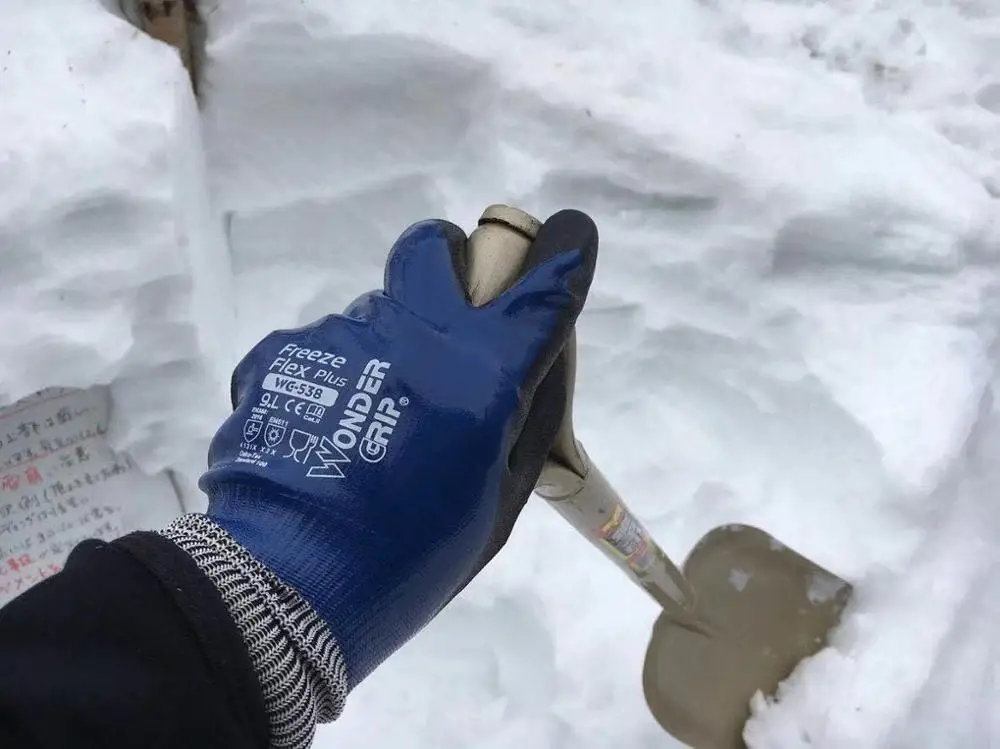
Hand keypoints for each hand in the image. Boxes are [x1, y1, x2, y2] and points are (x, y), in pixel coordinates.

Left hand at [200, 209, 597, 686]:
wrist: (285, 584)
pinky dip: (338, 377)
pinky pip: (323, 345)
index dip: (563, 254)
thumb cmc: (413, 558)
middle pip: (432, 249)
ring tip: (369, 421)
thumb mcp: (497, 503)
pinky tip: (325, 433)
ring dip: (387, 345)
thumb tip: (531, 363)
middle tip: (447, 317)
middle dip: (448, 261)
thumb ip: (523, 423)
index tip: (569, 236)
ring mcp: (338, 337)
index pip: (538, 292)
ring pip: (375, 310)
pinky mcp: (279, 353)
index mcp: (477, 377)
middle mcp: (410, 336)